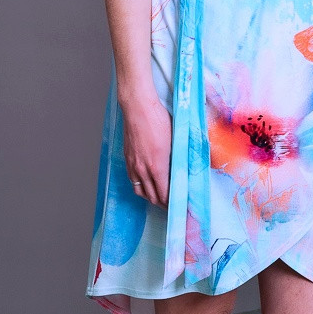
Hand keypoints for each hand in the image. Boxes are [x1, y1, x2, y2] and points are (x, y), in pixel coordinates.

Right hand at [120, 92, 171, 208]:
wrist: (138, 107)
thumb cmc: (158, 120)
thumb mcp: (175, 140)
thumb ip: (178, 158)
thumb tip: (185, 169)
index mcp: (157, 167)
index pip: (164, 195)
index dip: (172, 204)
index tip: (180, 206)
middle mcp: (143, 170)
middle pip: (152, 197)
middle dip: (163, 204)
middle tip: (172, 206)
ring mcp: (133, 165)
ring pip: (140, 191)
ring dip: (151, 197)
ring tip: (160, 198)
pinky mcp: (127, 158)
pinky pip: (133, 180)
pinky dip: (140, 187)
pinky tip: (146, 184)